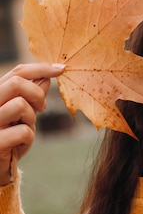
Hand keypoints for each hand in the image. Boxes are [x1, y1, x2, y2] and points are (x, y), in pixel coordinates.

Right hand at [0, 63, 64, 184]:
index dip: (41, 68)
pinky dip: (28, 138)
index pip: (17, 72)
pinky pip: (23, 131)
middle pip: (16, 82)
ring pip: (20, 105)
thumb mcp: (23, 115)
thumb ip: (31, 96)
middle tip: (41, 108)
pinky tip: (20, 145)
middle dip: (37, 93)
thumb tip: (47, 76)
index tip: (61, 69)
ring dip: (31, 118)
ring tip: (25, 128)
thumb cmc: (10, 139)